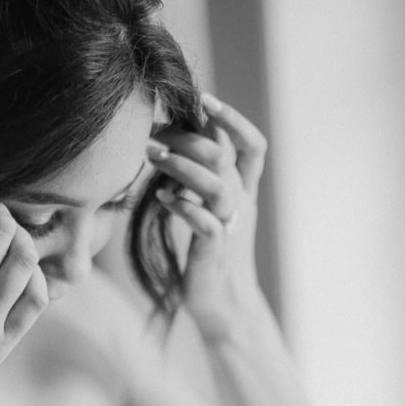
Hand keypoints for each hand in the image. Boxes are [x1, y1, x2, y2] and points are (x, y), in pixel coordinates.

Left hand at [147, 93, 267, 338]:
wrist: (223, 306)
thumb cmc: (209, 256)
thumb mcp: (209, 211)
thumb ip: (200, 180)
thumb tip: (175, 141)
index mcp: (243, 191)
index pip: (251, 145)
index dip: (233, 119)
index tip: (204, 99)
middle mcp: (242, 204)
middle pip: (226, 157)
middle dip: (189, 139)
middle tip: (153, 135)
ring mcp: (230, 228)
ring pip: (217, 186)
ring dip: (183, 167)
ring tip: (153, 158)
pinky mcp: (216, 252)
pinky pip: (206, 223)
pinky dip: (183, 207)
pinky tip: (161, 198)